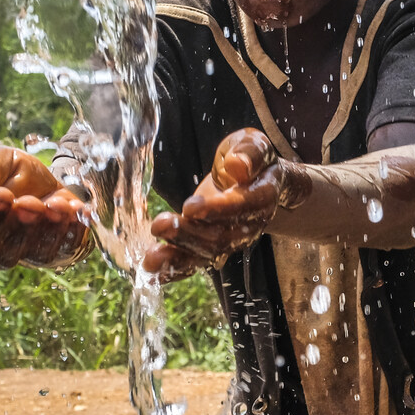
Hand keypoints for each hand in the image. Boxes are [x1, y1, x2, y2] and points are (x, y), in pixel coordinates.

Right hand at [0, 146, 93, 269]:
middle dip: (19, 227)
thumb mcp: (2, 160)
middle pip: (2, 253)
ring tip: (56, 204)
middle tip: (30, 203)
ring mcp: (31, 252)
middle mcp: (0, 243)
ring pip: (37, 254)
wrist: (51, 179)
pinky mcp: (59, 250)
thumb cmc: (15, 172)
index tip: (2, 194)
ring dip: (49, 229)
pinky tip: (78, 209)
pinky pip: (67, 249)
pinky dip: (73, 230)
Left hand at [142, 129, 279, 280]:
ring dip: (178, 256)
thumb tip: (237, 166)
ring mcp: (232, 239)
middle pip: (222, 236)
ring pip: (207, 253)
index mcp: (262, 196)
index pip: (242, 206)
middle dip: (189, 234)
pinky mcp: (214, 246)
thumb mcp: (254, 144)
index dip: (218, 209)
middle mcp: (250, 224)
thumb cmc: (252, 158)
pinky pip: (197, 261)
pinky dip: (175, 268)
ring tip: (151, 257)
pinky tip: (154, 270)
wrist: (255, 179)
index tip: (190, 207)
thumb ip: (250, 153)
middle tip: (161, 225)